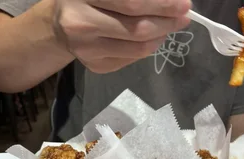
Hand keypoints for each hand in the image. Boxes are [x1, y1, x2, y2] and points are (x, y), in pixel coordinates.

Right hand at [53, 0, 190, 72]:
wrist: (59, 24)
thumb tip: (169, 2)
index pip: (132, 2)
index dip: (162, 4)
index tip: (184, 3)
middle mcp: (80, 24)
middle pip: (137, 28)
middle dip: (167, 23)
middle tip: (184, 17)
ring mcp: (86, 50)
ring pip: (136, 49)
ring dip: (160, 38)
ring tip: (169, 28)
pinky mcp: (94, 66)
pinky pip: (130, 60)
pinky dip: (146, 49)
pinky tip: (151, 40)